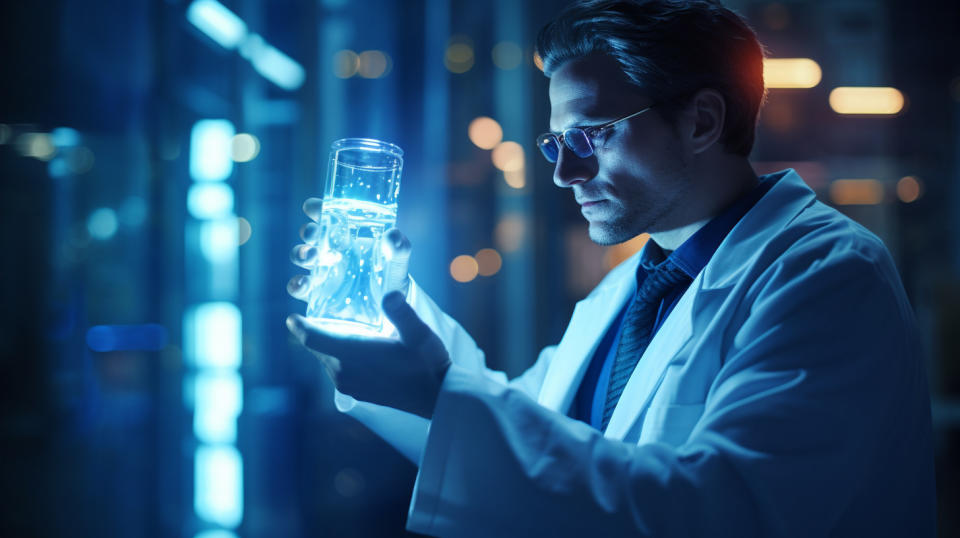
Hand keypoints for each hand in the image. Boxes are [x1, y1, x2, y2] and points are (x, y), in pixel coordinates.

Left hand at [286, 291, 451, 418]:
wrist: (437, 398)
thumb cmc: (428, 363)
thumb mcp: (419, 334)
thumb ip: (402, 313)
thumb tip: (390, 293)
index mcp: (352, 355)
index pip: (313, 338)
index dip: (300, 326)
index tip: (292, 316)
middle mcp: (343, 372)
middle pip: (317, 347)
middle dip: (314, 330)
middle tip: (316, 311)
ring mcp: (348, 385)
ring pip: (326, 358)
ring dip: (326, 343)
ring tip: (333, 326)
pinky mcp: (355, 393)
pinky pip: (335, 369)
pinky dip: (336, 356)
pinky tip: (350, 347)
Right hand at [287, 197, 411, 301]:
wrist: (392, 306)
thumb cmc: (391, 274)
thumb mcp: (398, 259)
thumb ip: (399, 248)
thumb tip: (392, 235)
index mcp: (347, 235)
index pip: (327, 216)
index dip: (317, 208)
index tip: (312, 207)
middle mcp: (331, 250)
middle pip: (311, 235)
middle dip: (309, 232)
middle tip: (315, 235)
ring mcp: (323, 271)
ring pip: (301, 257)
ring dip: (300, 253)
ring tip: (312, 257)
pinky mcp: (318, 294)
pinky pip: (300, 288)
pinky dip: (296, 285)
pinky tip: (302, 285)